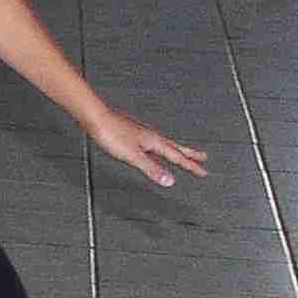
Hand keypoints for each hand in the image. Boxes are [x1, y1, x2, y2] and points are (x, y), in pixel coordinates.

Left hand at [86, 110, 203, 188]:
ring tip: (181, 153)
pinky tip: (151, 147)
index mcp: (154, 142)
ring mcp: (141, 133)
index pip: (177, 157)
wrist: (94, 117)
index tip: (203, 172)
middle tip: (203, 157)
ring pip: (164, 143)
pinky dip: (158, 147)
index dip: (191, 166)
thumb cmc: (110, 133)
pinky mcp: (131, 132)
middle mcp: (151, 136)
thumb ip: (151, 168)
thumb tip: (170, 181)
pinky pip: (151, 142)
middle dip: (190, 154)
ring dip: (176, 149)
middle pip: (175, 147)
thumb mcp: (133, 156)